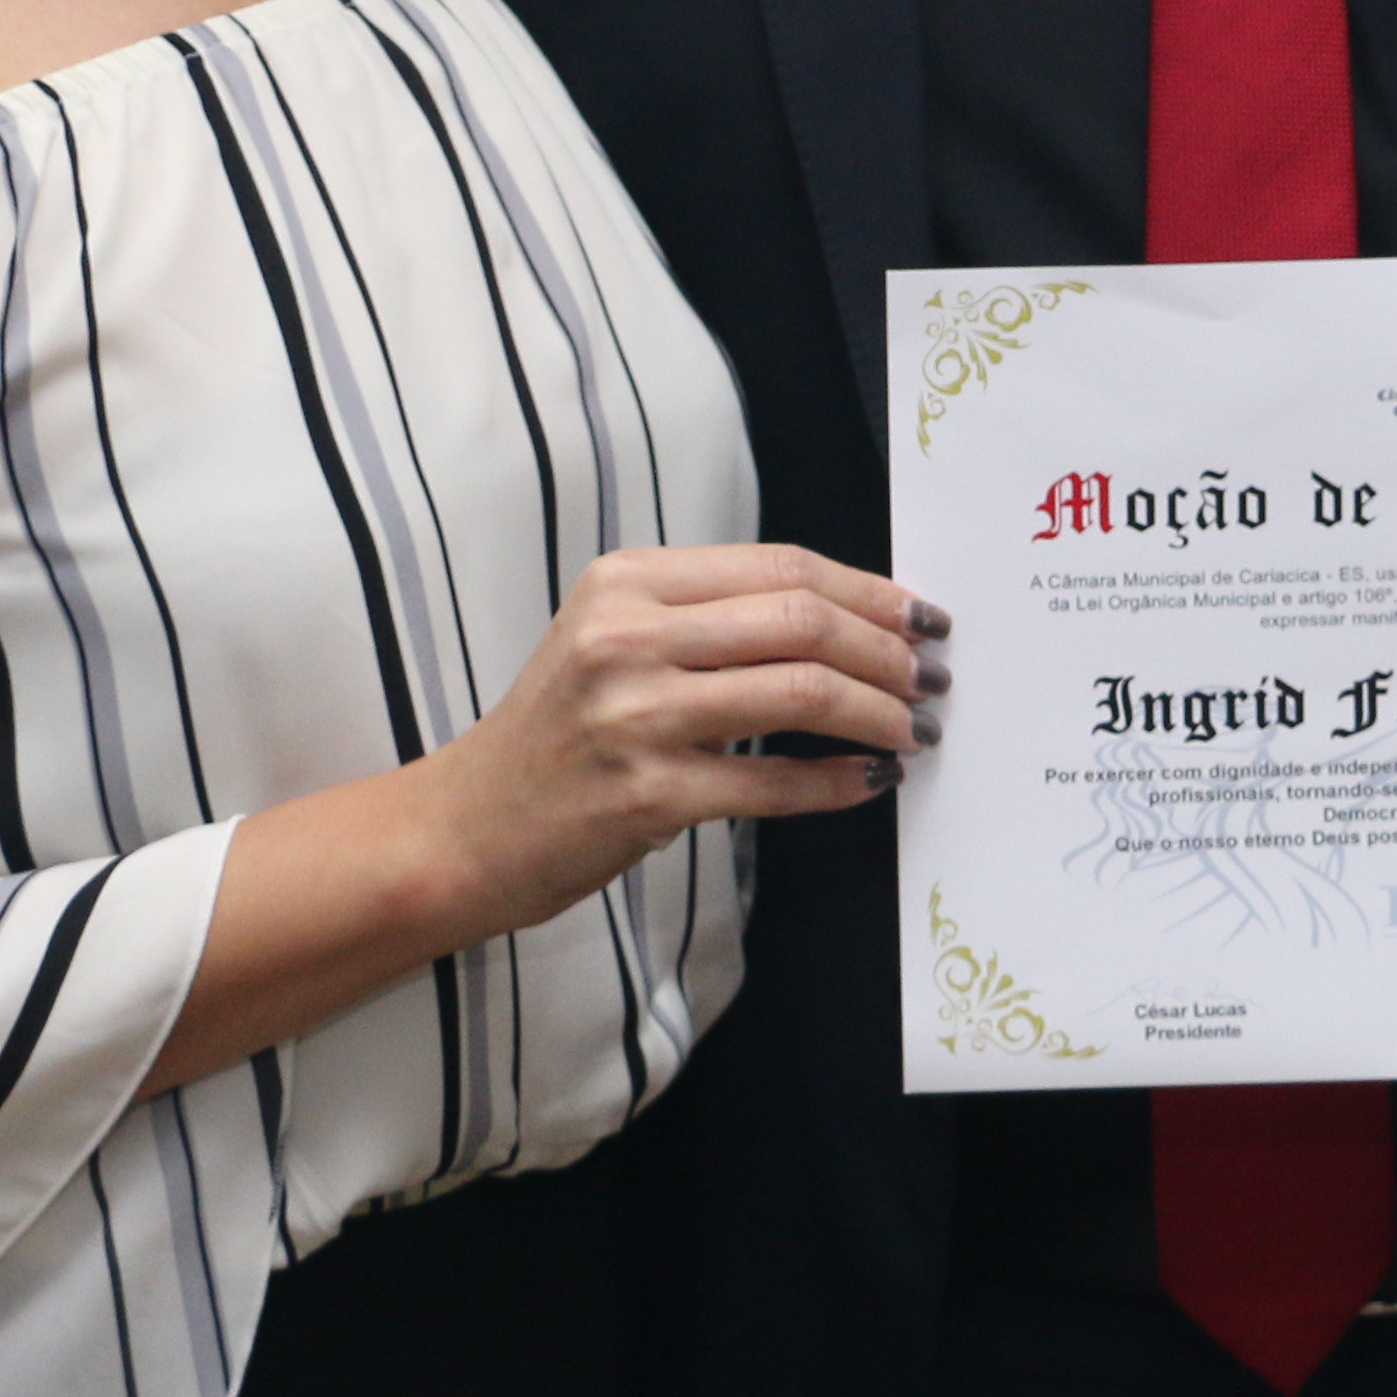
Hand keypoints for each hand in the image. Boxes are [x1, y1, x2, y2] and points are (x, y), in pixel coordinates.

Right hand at [409, 543, 935, 943]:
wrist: (464, 829)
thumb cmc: (556, 735)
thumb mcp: (612, 641)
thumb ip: (709, 618)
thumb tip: (849, 620)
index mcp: (627, 581)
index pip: (782, 567)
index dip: (870, 591)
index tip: (922, 618)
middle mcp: (628, 635)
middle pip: (802, 620)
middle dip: (887, 652)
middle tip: (932, 681)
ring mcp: (635, 715)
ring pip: (800, 692)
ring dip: (878, 715)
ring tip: (915, 732)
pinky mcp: (646, 794)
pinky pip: (772, 784)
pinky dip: (836, 783)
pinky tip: (869, 783)